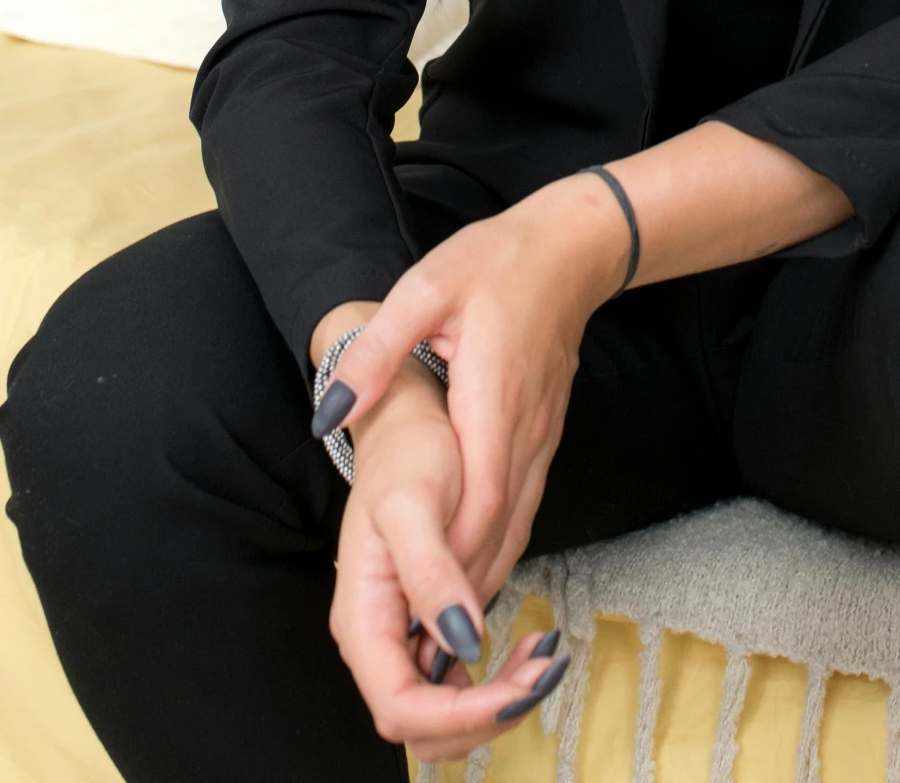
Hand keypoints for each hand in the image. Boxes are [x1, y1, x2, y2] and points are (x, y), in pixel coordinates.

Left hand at [315, 172, 628, 751]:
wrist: (572, 247)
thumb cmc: (493, 262)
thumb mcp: (423, 288)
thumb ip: (376, 352)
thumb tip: (327, 408)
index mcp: (493, 394)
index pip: (481, 494)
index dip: (456, 557)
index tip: (428, 610)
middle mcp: (525, 428)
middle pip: (499, 528)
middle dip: (461, 593)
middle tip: (421, 651)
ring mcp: (541, 438)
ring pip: (514, 526)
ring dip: (478, 580)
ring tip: (437, 637)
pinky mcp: (543, 438)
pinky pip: (521, 508)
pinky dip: (495, 550)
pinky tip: (468, 580)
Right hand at [330, 358, 571, 760]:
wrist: (409, 421)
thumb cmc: (405, 452)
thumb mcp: (414, 504)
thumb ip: (431, 577)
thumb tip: (463, 645)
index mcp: (363, 619)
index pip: (400, 707)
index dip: (459, 715)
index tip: (515, 691)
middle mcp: (377, 638)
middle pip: (423, 727)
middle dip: (486, 714)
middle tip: (540, 672)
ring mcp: (402, 635)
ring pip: (445, 710)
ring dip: (497, 700)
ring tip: (542, 656)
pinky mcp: (427, 624)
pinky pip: (459, 679)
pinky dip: (497, 677)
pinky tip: (529, 644)